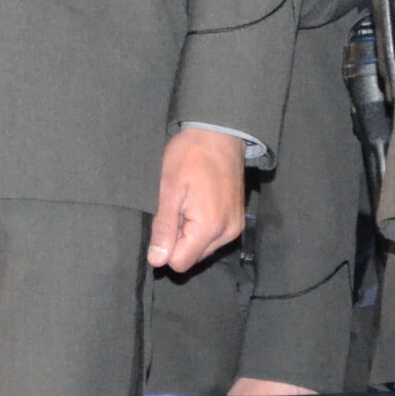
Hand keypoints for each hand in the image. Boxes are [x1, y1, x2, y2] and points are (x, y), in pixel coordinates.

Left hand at [149, 126, 247, 269]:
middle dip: (178, 239)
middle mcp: (227, 234)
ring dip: (190, 233)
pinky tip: (198, 203)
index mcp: (209, 228)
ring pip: (202, 248)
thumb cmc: (190, 156)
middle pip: (193, 257)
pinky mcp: (238, 220)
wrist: (219, 132)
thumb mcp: (169, 190)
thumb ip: (164, 228)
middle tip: (176, 206)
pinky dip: (202, 227)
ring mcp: (235, 227)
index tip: (165, 219)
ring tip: (188, 202)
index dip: (165, 247)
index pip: (180, 263)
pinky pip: (214, 237)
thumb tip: (157, 261)